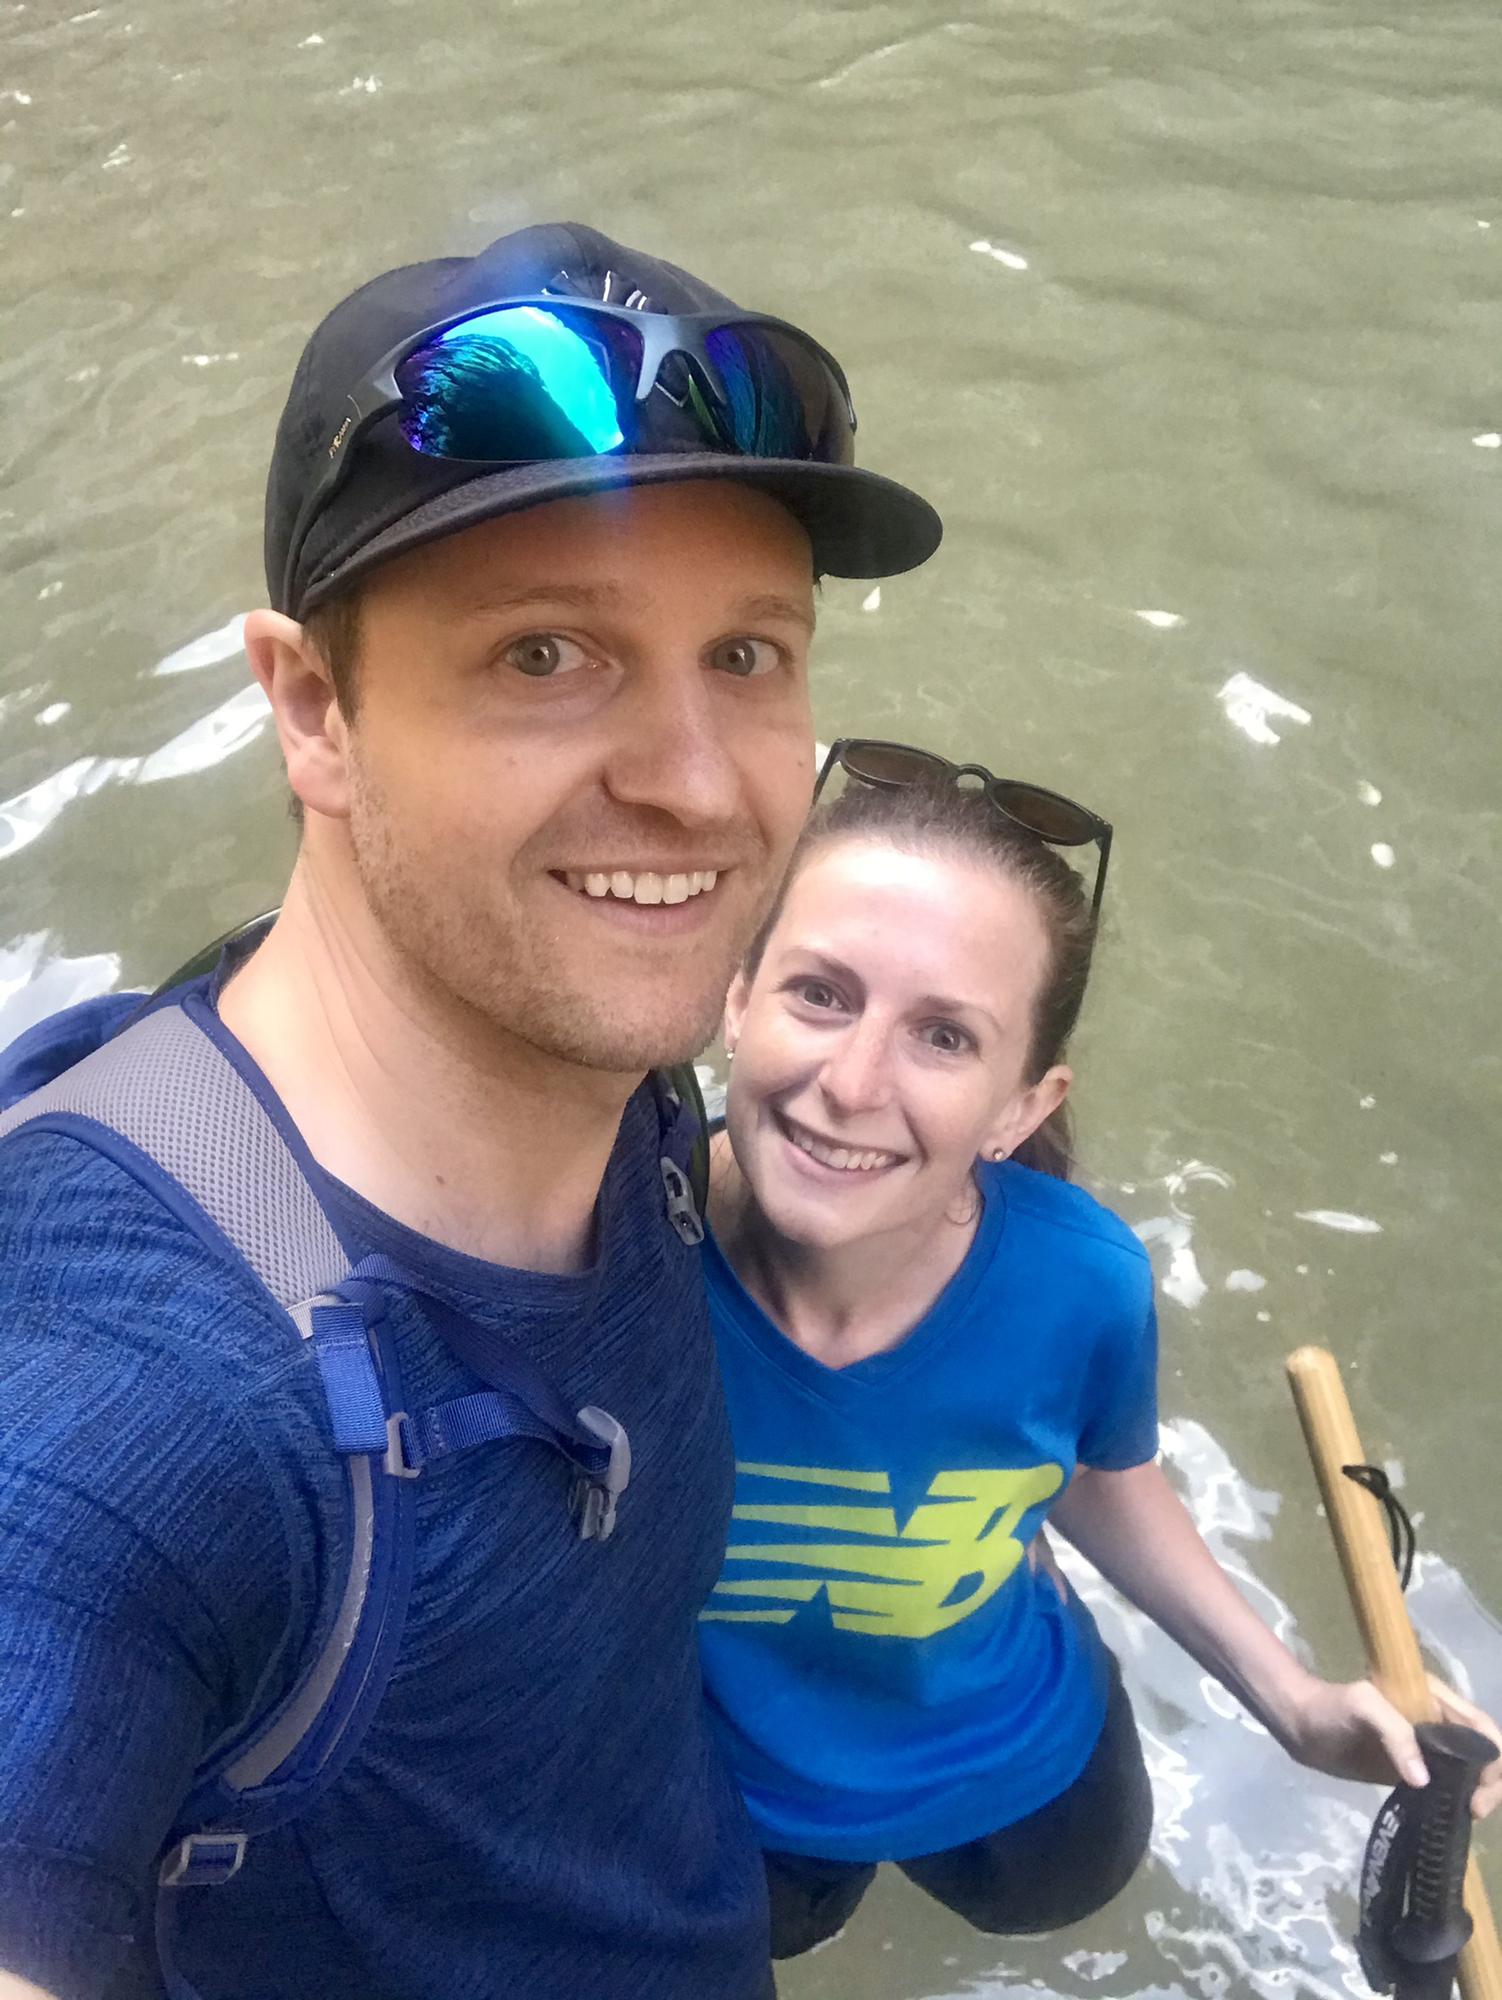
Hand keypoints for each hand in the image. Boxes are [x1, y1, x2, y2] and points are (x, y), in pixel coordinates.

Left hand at [1280, 1673, 1501, 1817]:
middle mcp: (1439, 1721)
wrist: (1303, 1729)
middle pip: (1485, 1751)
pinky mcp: (1415, 1769)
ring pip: (1471, 1770)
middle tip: (1473, 1810)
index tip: (1476, 1791)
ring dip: (1479, 1792)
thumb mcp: (1363, 1707)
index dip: (1491, 1758)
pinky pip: (1448, 1784)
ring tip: (1466, 1815)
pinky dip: (1458, 1800)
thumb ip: (1395, 1735)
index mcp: (1434, 1698)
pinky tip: (1452, 1817)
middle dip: (1492, 1781)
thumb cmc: (1332, 1709)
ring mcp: (1428, 1748)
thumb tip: (1425, 1780)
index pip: (1481, 1726)